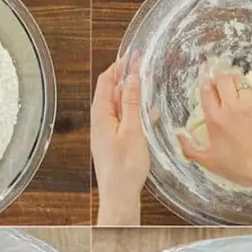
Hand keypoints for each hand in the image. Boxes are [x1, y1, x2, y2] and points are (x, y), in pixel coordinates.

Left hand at [91, 56, 148, 224]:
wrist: (119, 196)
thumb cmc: (125, 166)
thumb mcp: (132, 130)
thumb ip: (132, 103)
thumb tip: (132, 76)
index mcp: (101, 116)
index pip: (106, 82)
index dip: (118, 66)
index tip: (132, 55)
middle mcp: (101, 122)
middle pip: (112, 92)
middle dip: (125, 77)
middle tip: (141, 64)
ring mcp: (108, 133)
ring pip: (120, 106)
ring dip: (132, 94)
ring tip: (147, 82)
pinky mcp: (116, 143)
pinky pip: (125, 121)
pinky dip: (136, 112)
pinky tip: (150, 111)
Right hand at [179, 67, 251, 189]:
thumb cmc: (239, 167)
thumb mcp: (209, 162)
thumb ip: (190, 149)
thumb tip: (178, 135)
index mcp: (214, 119)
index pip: (206, 93)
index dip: (204, 83)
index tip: (205, 78)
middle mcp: (230, 106)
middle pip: (222, 80)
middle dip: (220, 77)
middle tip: (221, 79)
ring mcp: (251, 102)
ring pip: (241, 79)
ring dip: (237, 78)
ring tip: (238, 80)